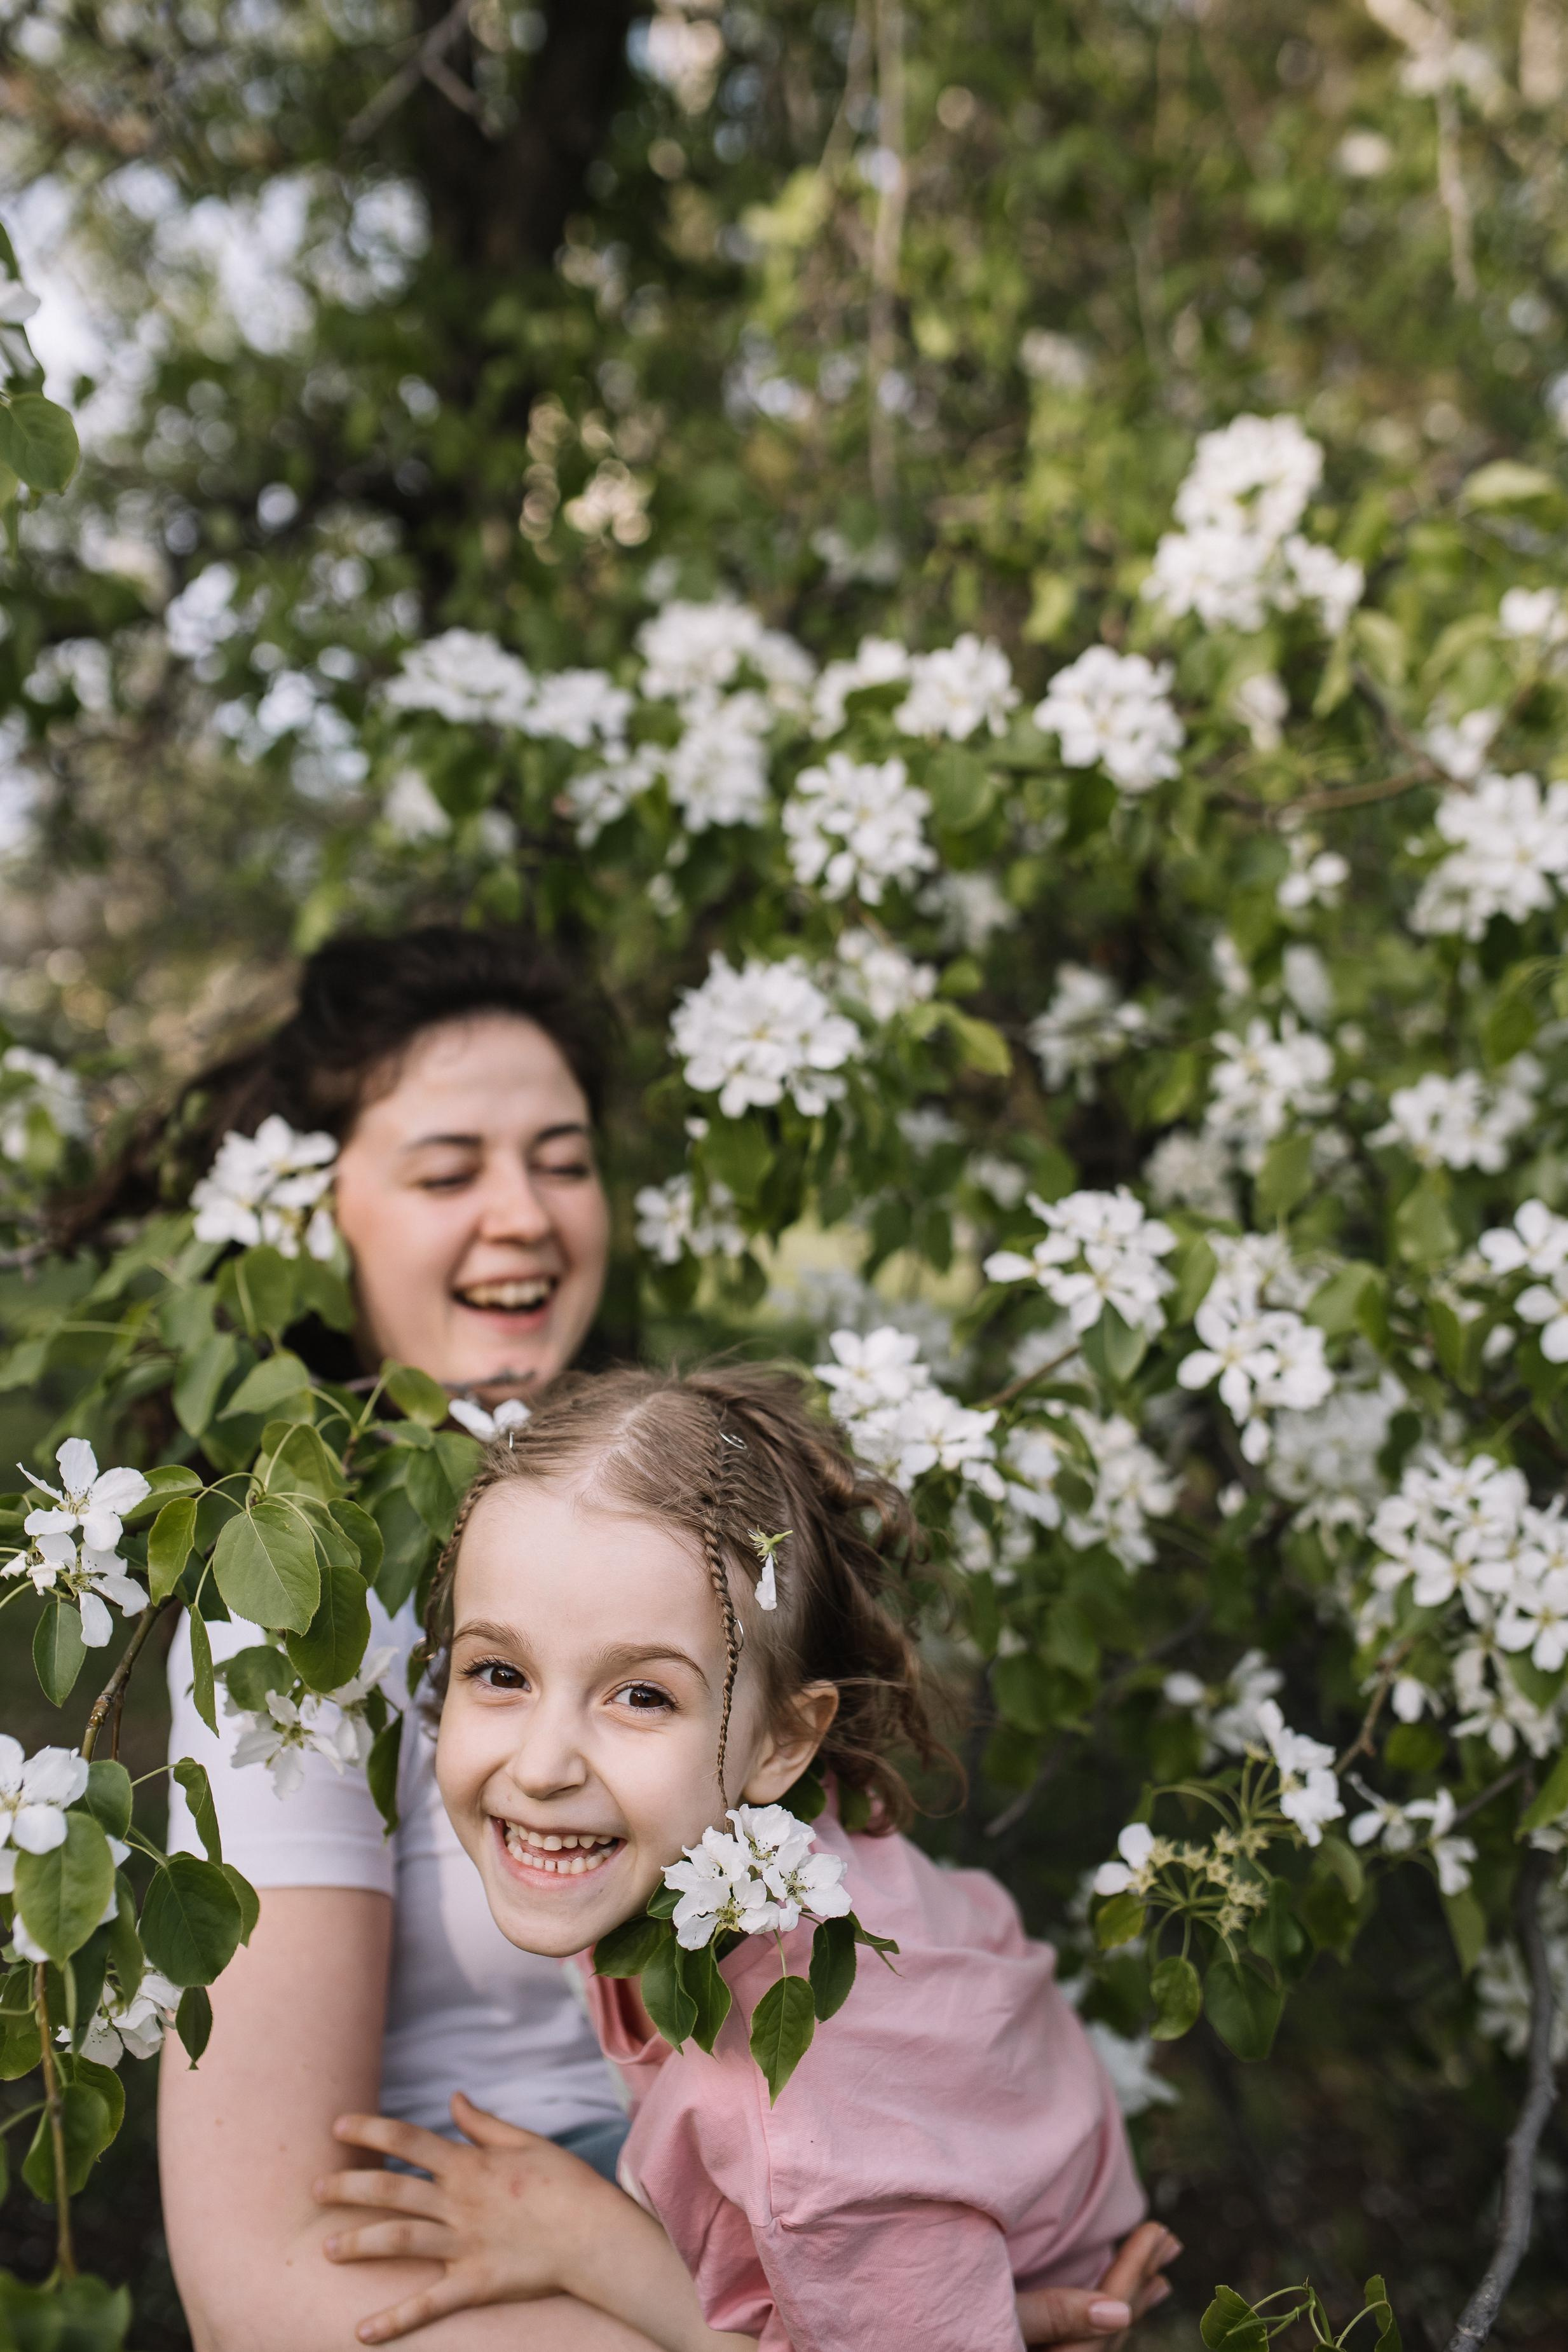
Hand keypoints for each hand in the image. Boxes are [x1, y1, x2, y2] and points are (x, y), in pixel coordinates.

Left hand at [314, 2090, 623, 2343]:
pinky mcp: (475, 2283)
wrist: (596, 2233)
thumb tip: (453, 2098)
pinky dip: (394, 2320)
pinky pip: (428, 2305)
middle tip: (314, 2187)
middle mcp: (459, 2202)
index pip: (408, 2140)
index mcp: (469, 2165)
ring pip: (400, 2241)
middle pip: (391, 2190)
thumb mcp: (525, 2142)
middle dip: (348, 2186)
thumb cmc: (565, 2183)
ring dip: (360, 2244)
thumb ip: (482, 2124)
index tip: (337, 2125)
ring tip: (327, 2249)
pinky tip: (361, 2333)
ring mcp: (465, 2244)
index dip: (370, 2131)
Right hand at [1015, 2222, 1179, 2349]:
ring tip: (1159, 2277)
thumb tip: (1120, 2314)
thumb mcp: (1006, 2313)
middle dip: (1142, 2277)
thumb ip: (1053, 2316)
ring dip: (1132, 2298)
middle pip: (1113, 2321)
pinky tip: (1118, 2309)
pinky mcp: (1046, 2348)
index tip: (1157, 2229)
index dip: (1134, 2266)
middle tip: (1171, 2242)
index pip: (1108, 2308)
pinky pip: (1090, 2338)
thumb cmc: (948, 2328)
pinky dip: (1110, 2316)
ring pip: (1105, 2334)